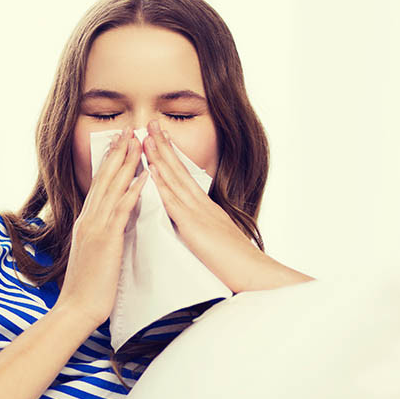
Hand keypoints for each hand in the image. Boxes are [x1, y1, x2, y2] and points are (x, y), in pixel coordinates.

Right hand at [55, 125, 148, 328]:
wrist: (77, 308)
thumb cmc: (88, 287)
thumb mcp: (95, 253)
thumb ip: (102, 235)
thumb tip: (114, 225)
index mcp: (87, 221)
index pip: (99, 185)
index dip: (110, 163)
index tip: (120, 144)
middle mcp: (89, 219)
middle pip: (104, 179)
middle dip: (118, 153)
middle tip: (129, 131)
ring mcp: (96, 227)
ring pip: (112, 188)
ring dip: (126, 164)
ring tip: (138, 143)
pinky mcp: (106, 239)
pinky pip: (121, 210)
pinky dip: (133, 191)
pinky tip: (144, 177)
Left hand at [142, 119, 263, 293]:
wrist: (253, 273)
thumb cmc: (236, 264)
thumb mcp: (217, 240)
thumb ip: (203, 230)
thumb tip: (191, 227)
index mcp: (206, 208)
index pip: (184, 177)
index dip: (170, 157)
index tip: (159, 139)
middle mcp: (201, 205)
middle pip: (178, 170)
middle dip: (162, 146)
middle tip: (150, 124)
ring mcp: (198, 212)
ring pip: (174, 179)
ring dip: (159, 157)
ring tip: (146, 137)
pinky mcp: (194, 225)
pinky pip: (174, 201)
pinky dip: (162, 184)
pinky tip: (152, 170)